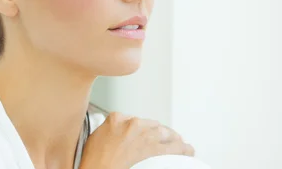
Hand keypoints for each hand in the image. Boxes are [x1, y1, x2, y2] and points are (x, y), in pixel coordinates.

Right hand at [79, 112, 194, 168]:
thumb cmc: (94, 163)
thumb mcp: (95, 139)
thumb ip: (109, 131)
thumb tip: (115, 135)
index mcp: (117, 118)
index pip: (134, 120)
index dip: (140, 130)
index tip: (142, 136)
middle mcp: (133, 124)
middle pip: (152, 125)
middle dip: (156, 135)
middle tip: (158, 144)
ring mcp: (146, 136)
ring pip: (166, 134)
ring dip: (171, 141)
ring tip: (177, 146)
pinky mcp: (157, 150)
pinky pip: (177, 147)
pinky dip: (184, 150)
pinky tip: (187, 152)